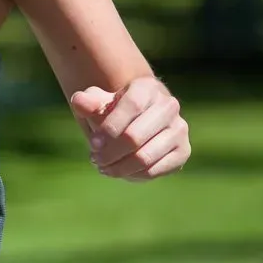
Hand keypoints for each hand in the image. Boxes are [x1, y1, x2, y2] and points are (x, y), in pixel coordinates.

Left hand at [69, 76, 189, 180]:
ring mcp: (179, 129)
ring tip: (104, 168)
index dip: (110, 128)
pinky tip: (121, 172)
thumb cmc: (113, 110)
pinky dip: (134, 175)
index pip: (131, 106)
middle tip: (95, 160)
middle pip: (135, 136)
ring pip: (145, 156)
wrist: (138, 121)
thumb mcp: (98, 103)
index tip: (93, 144)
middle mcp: (168, 106)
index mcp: (147, 88)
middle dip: (110, 153)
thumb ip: (87, 102)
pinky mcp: (183, 151)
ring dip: (120, 167)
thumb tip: (79, 102)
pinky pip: (156, 170)